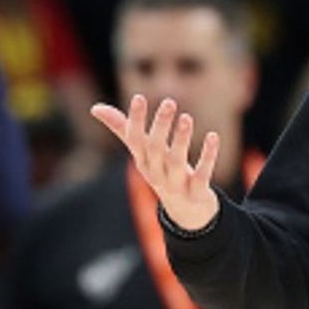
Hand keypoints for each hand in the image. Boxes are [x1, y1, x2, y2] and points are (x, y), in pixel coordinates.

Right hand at [90, 95, 220, 231]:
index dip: (135, 120)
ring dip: (181, 140)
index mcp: (142, 160)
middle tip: (169, 102)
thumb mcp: (142, 151)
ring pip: (176, 163)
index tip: (139, 97)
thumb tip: (94, 108)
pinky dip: (208, 157)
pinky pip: (202, 175)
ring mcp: (175, 185)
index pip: (134, 140)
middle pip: (155, 149)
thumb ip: (122, 128)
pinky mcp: (196, 193)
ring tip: (187, 118)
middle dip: (161, 126)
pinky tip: (213, 137)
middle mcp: (156, 173)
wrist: (185, 211)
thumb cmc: (161, 170)